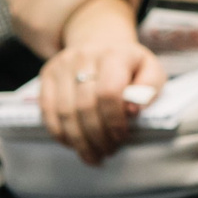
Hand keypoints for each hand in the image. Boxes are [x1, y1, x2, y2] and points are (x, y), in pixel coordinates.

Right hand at [38, 35, 163, 166]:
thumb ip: (149, 88)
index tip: (121, 137)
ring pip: (65, 112)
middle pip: (85, 106)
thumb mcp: (150, 70)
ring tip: (93, 154)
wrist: (101, 42)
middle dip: (97, 137)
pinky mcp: (47, 73)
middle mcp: (85, 56)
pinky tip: (73, 144)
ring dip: (79, 141)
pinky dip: (60, 133)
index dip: (114, 120)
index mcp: (115, 54)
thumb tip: (132, 110)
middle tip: (107, 152)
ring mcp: (63, 64)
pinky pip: (47, 111)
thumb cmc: (129, 65)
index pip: (109, 92)